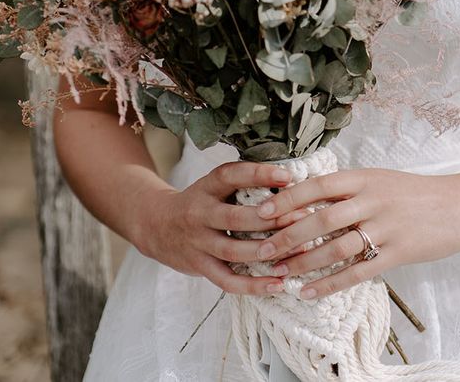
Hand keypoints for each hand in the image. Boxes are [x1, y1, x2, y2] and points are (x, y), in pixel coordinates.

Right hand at [133, 161, 310, 295]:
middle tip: (303, 218)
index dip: (259, 174)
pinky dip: (253, 285)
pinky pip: (227, 280)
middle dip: (271, 219)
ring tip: (298, 253)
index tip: (287, 175)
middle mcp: (200, 213)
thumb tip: (291, 180)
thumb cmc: (202, 201)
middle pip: (236, 217)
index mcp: (208, 186)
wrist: (156, 224)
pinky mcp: (199, 266)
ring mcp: (198, 242)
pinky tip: (278, 284)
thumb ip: (244, 181)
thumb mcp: (216, 183)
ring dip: (267, 253)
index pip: (232, 175)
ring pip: (234, 250)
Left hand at [251, 168, 459, 298]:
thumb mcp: (381, 180)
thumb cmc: (416, 193)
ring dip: (304, 263)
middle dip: (287, 235)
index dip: (287, 198)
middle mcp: (373, 199)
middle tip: (261, 250)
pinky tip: (310, 291)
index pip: (317, 186)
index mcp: (365, 178)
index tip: (261, 210)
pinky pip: (358, 271)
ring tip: (279, 273)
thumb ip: (349, 189)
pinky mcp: (399, 252)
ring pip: (336, 247)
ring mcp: (387, 227)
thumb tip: (307, 200)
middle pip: (321, 219)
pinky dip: (330, 283)